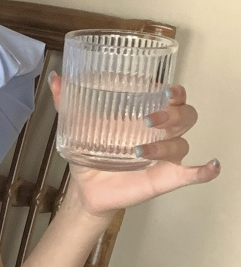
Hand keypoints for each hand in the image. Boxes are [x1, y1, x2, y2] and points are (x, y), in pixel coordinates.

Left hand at [47, 72, 219, 218]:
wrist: (86, 188)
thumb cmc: (90, 153)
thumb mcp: (77, 126)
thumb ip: (68, 103)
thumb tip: (56, 79)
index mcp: (145, 115)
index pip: (171, 96)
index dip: (174, 90)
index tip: (164, 89)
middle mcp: (161, 133)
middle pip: (185, 115)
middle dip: (172, 114)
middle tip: (148, 119)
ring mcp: (165, 156)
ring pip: (181, 143)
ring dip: (165, 146)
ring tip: (139, 151)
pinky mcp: (165, 178)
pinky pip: (193, 174)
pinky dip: (204, 171)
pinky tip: (210, 167)